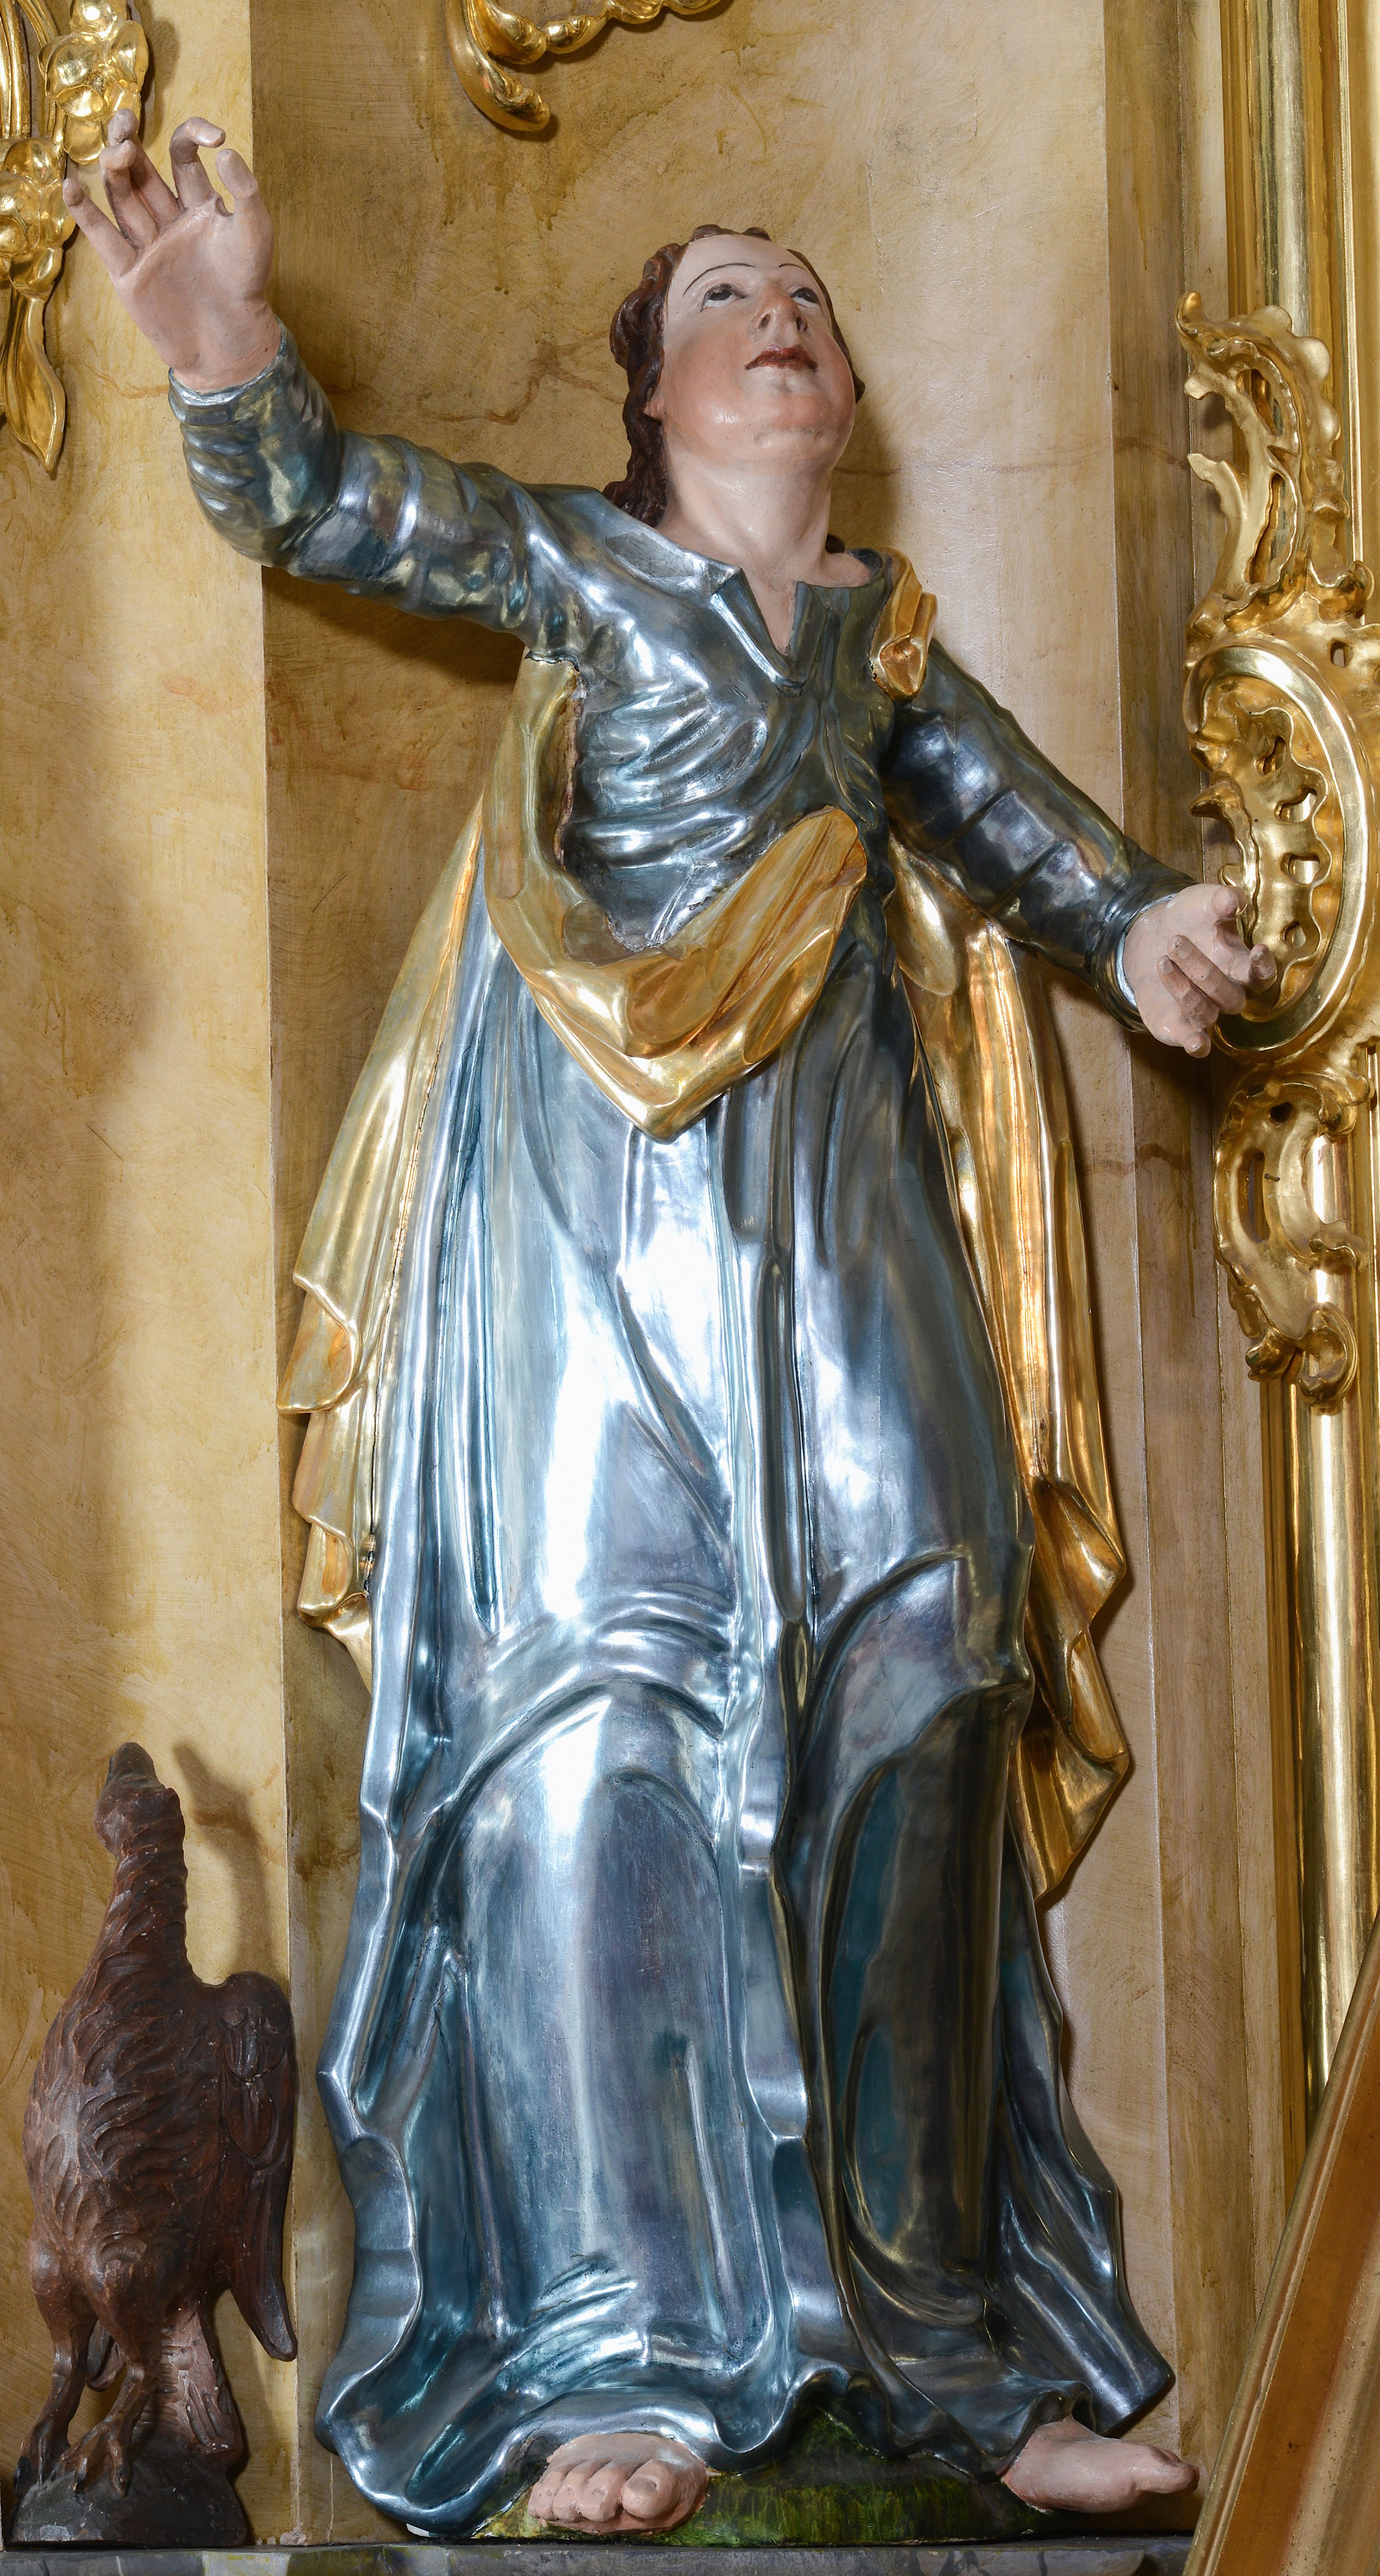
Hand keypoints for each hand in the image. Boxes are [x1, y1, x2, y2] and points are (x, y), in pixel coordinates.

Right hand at [62, 109, 278, 392]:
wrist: (232, 342)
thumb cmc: (247, 287)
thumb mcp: (256, 235)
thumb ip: (246, 192)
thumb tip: (226, 151)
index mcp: (197, 204)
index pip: (183, 155)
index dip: (191, 135)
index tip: (215, 137)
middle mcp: (167, 218)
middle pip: (140, 171)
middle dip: (129, 144)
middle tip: (125, 121)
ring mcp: (146, 244)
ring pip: (122, 198)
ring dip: (115, 172)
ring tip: (117, 154)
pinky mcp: (129, 273)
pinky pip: (104, 237)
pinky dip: (86, 214)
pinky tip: (72, 187)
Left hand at [1122, 882, 1275, 1056]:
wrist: (1151, 936)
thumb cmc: (1188, 918)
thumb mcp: (1202, 902)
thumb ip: (1219, 901)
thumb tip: (1232, 900)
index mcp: (1239, 963)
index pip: (1261, 974)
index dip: (1263, 967)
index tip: (1259, 950)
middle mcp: (1226, 992)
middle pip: (1228, 994)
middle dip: (1202, 970)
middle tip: (1175, 941)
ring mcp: (1205, 1011)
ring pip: (1207, 1014)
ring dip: (1185, 991)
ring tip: (1162, 960)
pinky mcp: (1181, 1026)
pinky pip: (1196, 1043)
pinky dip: (1196, 1045)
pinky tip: (1194, 1042)